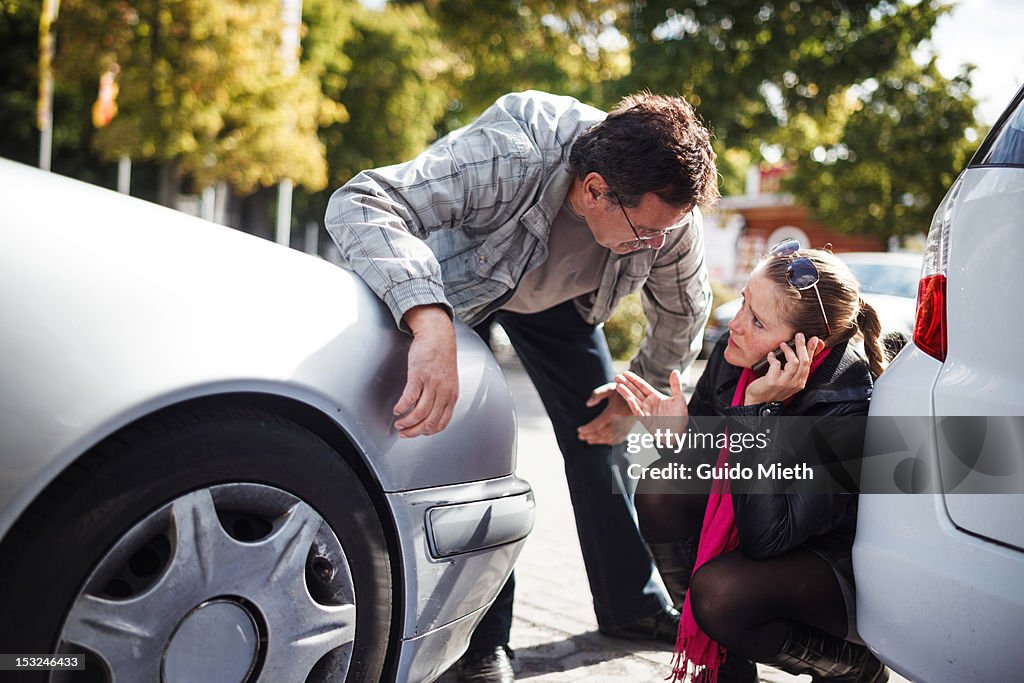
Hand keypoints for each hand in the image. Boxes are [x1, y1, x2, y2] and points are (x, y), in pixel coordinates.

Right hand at [394, 305, 457, 437]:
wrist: (438, 336)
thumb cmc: (441, 356)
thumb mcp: (448, 381)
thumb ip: (442, 396)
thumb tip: (431, 413)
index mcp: (451, 395)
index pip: (442, 423)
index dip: (427, 432)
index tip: (417, 433)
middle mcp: (444, 392)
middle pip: (429, 421)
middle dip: (414, 431)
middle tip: (404, 433)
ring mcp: (432, 384)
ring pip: (419, 413)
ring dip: (406, 422)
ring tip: (398, 423)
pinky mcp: (419, 376)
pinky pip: (409, 398)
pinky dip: (401, 407)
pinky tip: (397, 409)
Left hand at [576, 383, 634, 444]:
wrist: (639, 395)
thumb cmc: (621, 390)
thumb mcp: (609, 388)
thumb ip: (597, 394)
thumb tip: (588, 404)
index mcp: (615, 412)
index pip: (597, 424)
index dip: (587, 429)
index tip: (579, 430)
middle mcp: (621, 421)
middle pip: (601, 433)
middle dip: (589, 435)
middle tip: (580, 436)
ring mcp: (626, 427)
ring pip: (609, 438)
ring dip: (597, 440)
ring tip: (587, 440)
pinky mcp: (629, 430)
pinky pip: (617, 439)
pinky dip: (607, 442)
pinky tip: (600, 441)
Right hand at [614, 369, 689, 435]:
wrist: (680, 433)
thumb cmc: (680, 417)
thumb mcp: (679, 399)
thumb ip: (676, 385)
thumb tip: (675, 371)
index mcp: (655, 397)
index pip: (642, 386)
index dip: (633, 379)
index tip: (625, 373)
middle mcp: (648, 403)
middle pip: (635, 391)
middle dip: (626, 384)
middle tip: (617, 376)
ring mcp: (646, 412)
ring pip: (633, 401)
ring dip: (626, 393)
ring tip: (618, 386)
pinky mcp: (646, 421)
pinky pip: (639, 413)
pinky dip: (635, 407)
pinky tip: (630, 400)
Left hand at [744, 333, 824, 405]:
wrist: (759, 402)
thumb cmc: (772, 388)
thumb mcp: (788, 378)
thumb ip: (796, 366)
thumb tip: (804, 351)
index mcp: (800, 381)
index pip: (809, 363)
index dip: (812, 349)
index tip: (814, 338)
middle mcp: (794, 383)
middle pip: (804, 361)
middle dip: (802, 346)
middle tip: (799, 335)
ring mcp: (784, 383)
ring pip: (794, 362)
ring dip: (789, 351)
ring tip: (783, 344)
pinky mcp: (773, 381)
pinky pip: (776, 365)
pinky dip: (773, 357)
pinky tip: (770, 355)